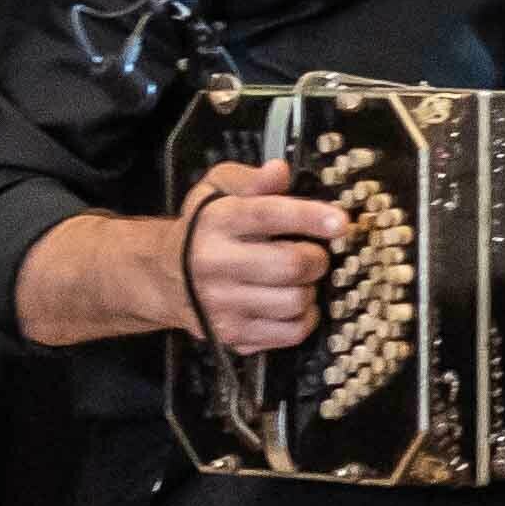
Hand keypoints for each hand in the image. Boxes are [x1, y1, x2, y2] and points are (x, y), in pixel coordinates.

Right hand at [171, 158, 345, 355]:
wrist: (165, 276)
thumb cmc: (202, 228)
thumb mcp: (216, 190)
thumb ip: (250, 179)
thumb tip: (279, 171)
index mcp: (216, 222)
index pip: (268, 215)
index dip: (309, 217)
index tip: (340, 221)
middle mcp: (216, 264)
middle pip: (290, 265)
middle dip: (317, 257)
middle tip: (315, 252)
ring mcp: (223, 304)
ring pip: (295, 301)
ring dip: (310, 288)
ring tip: (298, 278)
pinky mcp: (233, 335)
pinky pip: (290, 332)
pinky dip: (304, 317)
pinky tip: (294, 302)